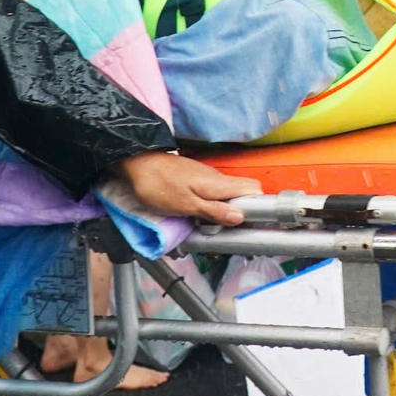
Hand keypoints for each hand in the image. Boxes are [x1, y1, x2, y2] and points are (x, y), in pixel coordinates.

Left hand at [117, 152, 259, 226]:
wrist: (136, 163)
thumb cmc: (158, 185)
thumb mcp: (185, 205)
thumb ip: (214, 211)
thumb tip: (240, 217)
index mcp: (219, 184)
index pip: (254, 189)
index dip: (259, 206)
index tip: (251, 224)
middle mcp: (217, 179)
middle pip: (242, 195)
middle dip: (240, 214)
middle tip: (228, 232)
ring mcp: (206, 178)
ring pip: (226, 196)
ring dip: (223, 212)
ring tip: (212, 230)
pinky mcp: (195, 179)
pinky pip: (212, 194)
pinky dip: (210, 207)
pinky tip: (198, 218)